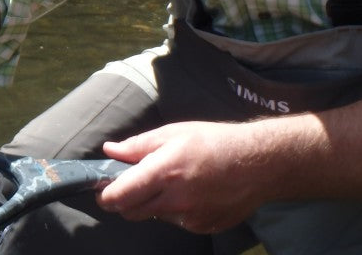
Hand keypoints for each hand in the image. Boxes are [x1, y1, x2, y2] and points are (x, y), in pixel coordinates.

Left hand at [96, 121, 268, 234]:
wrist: (259, 163)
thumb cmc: (214, 141)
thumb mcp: (173, 133)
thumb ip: (138, 146)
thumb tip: (110, 151)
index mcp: (163, 172)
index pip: (120, 196)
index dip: (105, 195)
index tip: (102, 189)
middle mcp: (175, 200)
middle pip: (131, 212)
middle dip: (125, 201)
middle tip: (132, 184)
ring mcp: (190, 218)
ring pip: (154, 216)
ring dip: (152, 204)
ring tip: (172, 182)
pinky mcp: (203, 228)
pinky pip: (177, 221)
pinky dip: (175, 210)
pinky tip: (192, 192)